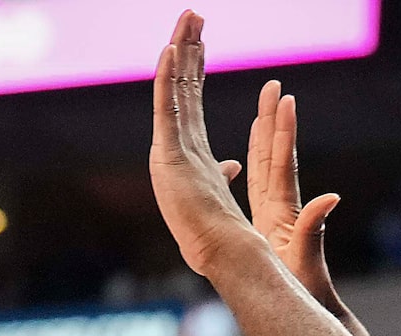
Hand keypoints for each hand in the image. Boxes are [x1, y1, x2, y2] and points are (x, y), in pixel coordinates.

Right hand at [148, 12, 266, 280]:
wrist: (217, 249)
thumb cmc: (218, 229)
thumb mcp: (222, 190)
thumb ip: (223, 171)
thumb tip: (233, 164)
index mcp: (192, 149)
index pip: (192, 99)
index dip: (194, 68)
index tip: (198, 42)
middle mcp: (177, 143)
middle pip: (183, 85)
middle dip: (188, 48)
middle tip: (192, 14)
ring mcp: (170, 147)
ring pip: (175, 88)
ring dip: (181, 51)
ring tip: (188, 19)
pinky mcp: (168, 155)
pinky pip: (167, 109)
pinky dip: (167, 79)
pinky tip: (170, 51)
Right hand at [247, 81, 344, 313]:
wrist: (305, 306)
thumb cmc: (304, 288)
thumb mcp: (305, 258)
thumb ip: (313, 228)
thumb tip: (331, 197)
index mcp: (286, 210)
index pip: (284, 163)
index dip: (283, 132)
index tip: (284, 100)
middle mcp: (282, 206)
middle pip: (275, 155)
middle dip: (272, 120)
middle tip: (272, 87)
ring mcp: (274, 213)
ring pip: (265, 165)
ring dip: (263, 135)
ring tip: (261, 107)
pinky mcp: (264, 224)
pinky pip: (256, 185)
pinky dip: (252, 164)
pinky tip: (246, 153)